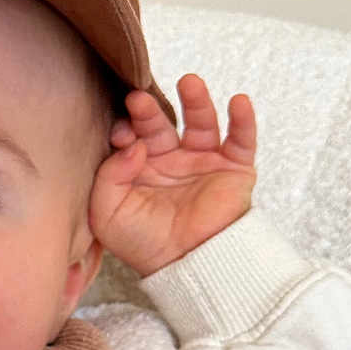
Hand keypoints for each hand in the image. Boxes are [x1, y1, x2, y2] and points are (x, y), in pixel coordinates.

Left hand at [89, 74, 256, 277]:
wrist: (187, 266)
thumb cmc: (143, 244)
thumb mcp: (107, 212)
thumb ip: (108, 175)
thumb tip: (132, 143)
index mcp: (140, 168)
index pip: (131, 136)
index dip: (125, 130)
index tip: (120, 134)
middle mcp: (171, 161)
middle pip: (161, 124)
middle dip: (149, 111)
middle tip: (138, 99)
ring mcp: (203, 162)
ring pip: (201, 123)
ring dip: (196, 101)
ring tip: (189, 82)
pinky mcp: (233, 169)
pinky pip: (241, 139)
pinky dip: (243, 120)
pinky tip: (238, 101)